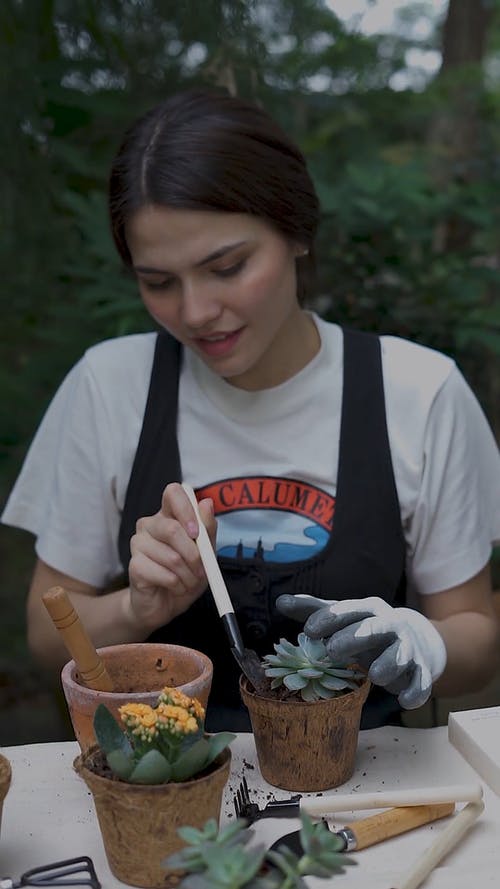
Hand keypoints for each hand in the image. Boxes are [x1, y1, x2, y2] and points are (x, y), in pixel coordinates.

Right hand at [128, 482, 215, 632]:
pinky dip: (177, 585)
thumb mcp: (206, 552)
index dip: (186, 509)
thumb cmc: (187, 574)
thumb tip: (206, 503)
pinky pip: (164, 574)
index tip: (196, 532)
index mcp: (168, 515)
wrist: (167, 605)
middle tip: (201, 570)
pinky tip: (175, 587)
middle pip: (171, 528)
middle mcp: (150, 524)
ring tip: (188, 582)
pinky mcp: (134, 565)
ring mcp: (138, 543)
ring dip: (188, 575)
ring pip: (171, 556)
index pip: (173, 493)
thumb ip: (208, 529)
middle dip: (193, 555)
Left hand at [276, 594, 446, 708]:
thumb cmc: (366, 629)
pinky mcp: (421, 671)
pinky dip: (415, 692)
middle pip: (375, 628)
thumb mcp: (343, 618)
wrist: (415, 640)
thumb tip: (280, 602)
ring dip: (388, 664)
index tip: (308, 630)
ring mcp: (408, 648)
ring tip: (374, 676)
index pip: (350, 609)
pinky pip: (421, 682)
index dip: (329, 618)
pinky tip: (403, 702)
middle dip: (355, 637)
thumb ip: (313, 610)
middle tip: (332, 650)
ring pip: (401, 655)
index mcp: (369, 610)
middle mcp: (391, 626)